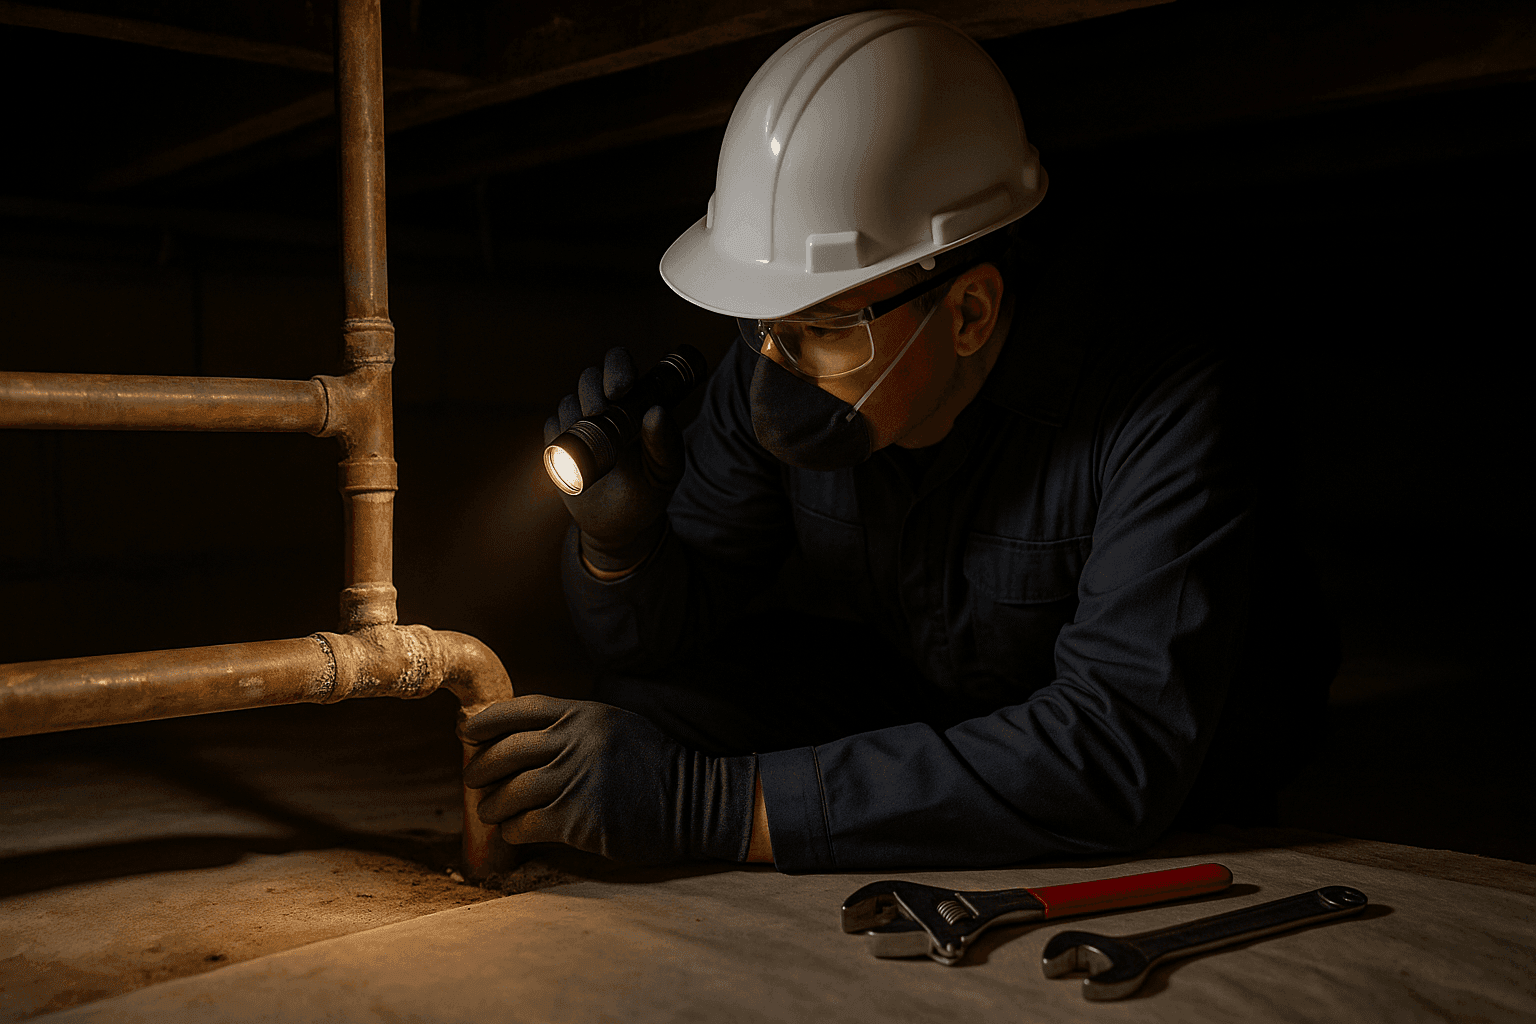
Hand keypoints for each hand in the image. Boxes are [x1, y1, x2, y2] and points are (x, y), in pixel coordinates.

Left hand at [462, 695, 755, 864]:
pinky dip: (514, 829)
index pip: (520, 709)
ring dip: (493, 805)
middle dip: (479, 768)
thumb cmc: (650, 766)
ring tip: (490, 811)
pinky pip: (527, 823)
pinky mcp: (579, 818)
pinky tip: (516, 830)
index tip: (466, 732)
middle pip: (506, 752)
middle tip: (472, 779)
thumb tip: (517, 737)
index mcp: (585, 714)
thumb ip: (573, 727)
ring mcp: (578, 780)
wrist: (692, 802)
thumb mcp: (614, 727)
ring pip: (511, 792)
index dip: (486, 721)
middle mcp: (578, 742)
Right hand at [545, 347, 684, 570]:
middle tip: (600, 416)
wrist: (618, 526)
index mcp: (635, 401)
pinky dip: (559, 437)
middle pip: (589, 378)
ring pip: (568, 401)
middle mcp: (606, 405)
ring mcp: (580, 422)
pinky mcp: (558, 440)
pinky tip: (575, 458)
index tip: (620, 390)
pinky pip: (551, 426)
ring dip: (577, 418)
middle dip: (593, 394)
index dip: (616, 367)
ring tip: (594, 447)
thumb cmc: (649, 493)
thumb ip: (666, 443)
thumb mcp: (665, 472)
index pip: (620, 364)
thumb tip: (657, 411)